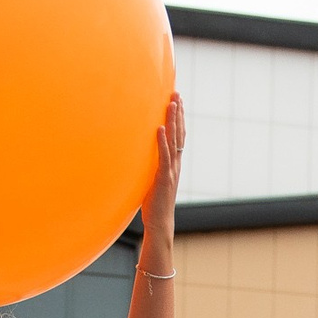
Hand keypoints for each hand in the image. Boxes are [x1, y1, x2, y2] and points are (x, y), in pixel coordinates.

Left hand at [141, 94, 184, 238]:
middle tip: (177, 94)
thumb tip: (138, 156)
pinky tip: (160, 128)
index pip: (179, 136)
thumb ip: (149, 167)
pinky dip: (162, 142)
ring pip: (174, 141)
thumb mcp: (152, 181)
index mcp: (173, 164)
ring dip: (173, 121)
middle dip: (178, 113)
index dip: (179, 118)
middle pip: (179, 133)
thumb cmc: (154, 205)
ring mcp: (171, 171)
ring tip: (172, 103)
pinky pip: (163, 156)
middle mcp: (175, 164)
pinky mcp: (163, 179)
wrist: (160, 224)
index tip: (177, 101)